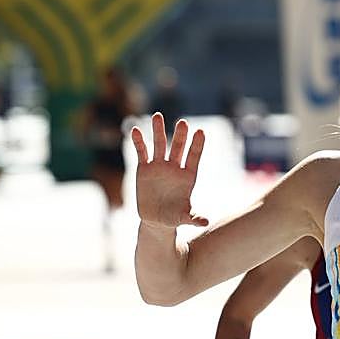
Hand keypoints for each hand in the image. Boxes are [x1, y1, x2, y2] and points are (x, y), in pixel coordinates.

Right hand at [131, 114, 208, 229]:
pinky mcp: (144, 168)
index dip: (197, 145)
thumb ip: (193, 218)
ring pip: (159, 144)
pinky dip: (138, 141)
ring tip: (158, 116)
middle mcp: (174, 167)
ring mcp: (159, 166)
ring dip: (158, 131)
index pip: (194, 157)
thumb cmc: (175, 217)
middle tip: (183, 123)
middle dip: (180, 136)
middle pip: (178, 147)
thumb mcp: (184, 218)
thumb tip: (205, 222)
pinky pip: (141, 152)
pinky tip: (135, 130)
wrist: (157, 219)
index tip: (201, 132)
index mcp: (188, 176)